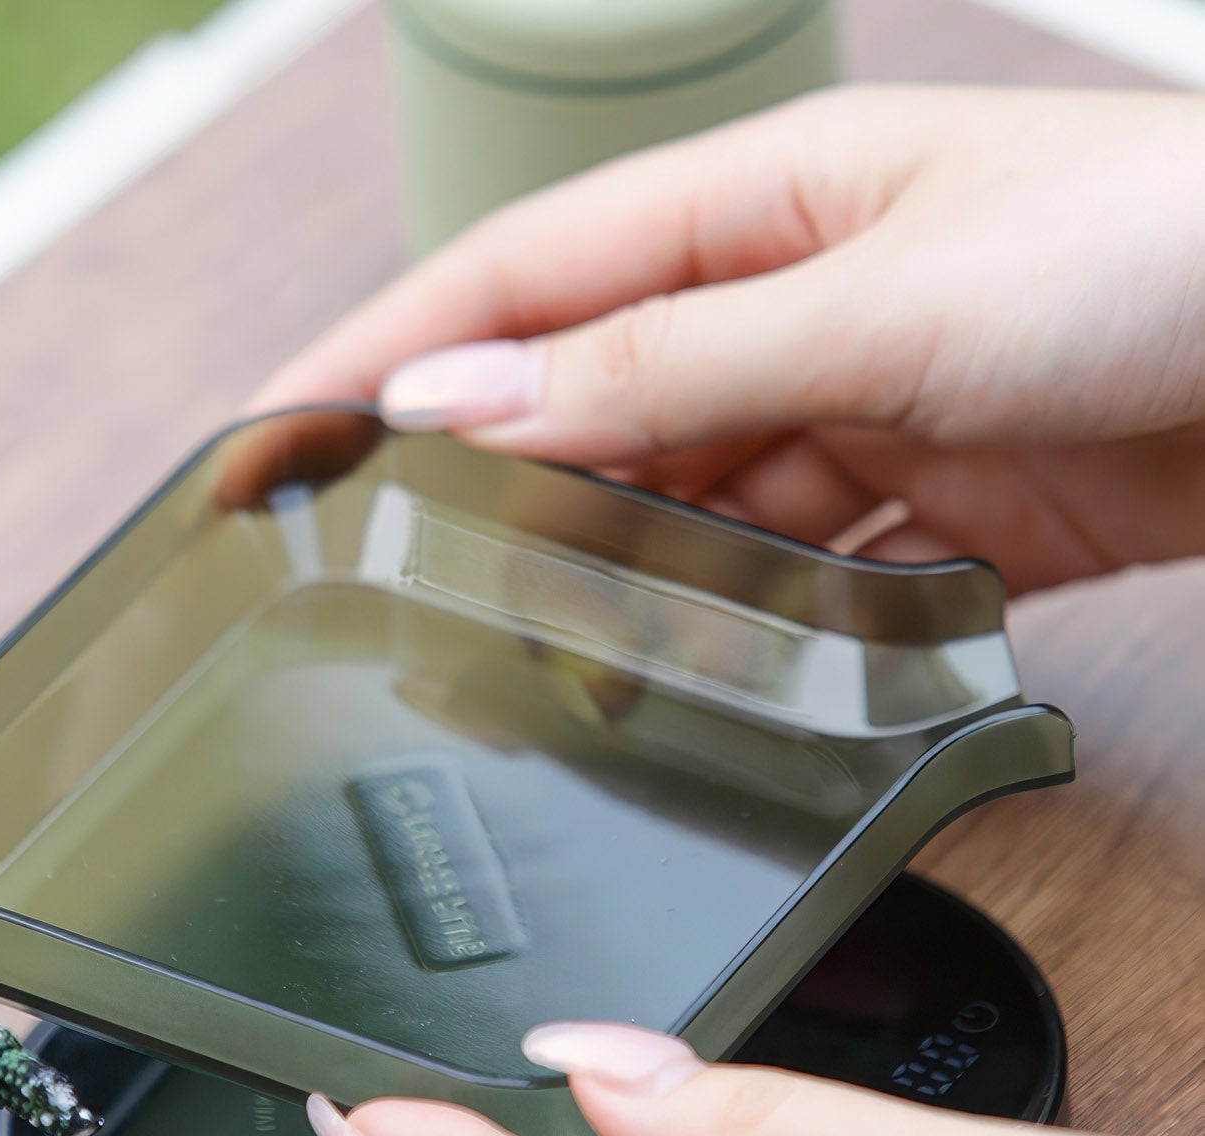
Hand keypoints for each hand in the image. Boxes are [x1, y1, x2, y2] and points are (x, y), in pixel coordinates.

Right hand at [255, 86, 1204, 594]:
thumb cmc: (1160, 248)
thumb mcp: (877, 299)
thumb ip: (666, 366)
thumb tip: (472, 395)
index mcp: (762, 202)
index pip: (522, 275)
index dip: (388, 346)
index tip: (283, 423)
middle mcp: (789, 303)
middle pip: (588, 400)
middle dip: (488, 481)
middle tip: (385, 570)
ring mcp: (849, 410)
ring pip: (680, 505)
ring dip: (616, 573)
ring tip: (531, 647)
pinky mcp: (918, 509)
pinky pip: (786, 575)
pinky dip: (738, 624)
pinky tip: (691, 667)